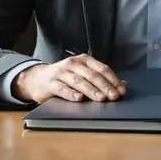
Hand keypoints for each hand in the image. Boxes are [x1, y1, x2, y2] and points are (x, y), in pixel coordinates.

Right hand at [12, 54, 126, 103]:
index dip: (113, 80)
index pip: (102, 69)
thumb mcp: (83, 74)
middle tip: (114, 96)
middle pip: (92, 75)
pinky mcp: (51, 83)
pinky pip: (62, 88)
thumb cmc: (65, 77)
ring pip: (79, 81)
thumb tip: (122, 86)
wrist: (38, 79)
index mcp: (84, 60)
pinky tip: (78, 99)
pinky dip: (71, 94)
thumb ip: (101, 79)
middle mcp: (73, 64)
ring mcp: (61, 72)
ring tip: (101, 98)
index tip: (121, 91)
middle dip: (105, 86)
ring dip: (91, 91)